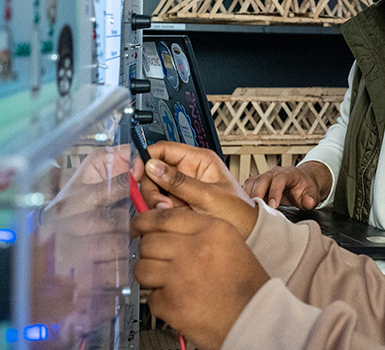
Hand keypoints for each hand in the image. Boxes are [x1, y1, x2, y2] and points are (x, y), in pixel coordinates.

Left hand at [132, 207, 267, 349]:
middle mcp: (195, 249)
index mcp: (212, 230)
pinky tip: (178, 299)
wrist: (255, 318)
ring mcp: (180, 277)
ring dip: (150, 275)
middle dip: (149, 252)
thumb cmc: (246, 284)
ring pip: (142, 268)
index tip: (137, 226)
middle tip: (158, 260)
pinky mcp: (171, 303)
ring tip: (167, 282)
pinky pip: (150, 297)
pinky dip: (160, 300)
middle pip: (148, 242)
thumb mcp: (230, 243)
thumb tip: (161, 225)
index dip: (144, 221)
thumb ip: (198, 231)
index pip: (164, 217)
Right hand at [138, 142, 257, 237]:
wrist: (247, 234)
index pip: (163, 149)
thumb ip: (180, 182)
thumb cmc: (238, 213)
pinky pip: (159, 204)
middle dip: (152, 188)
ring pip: (153, 189)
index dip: (146, 158)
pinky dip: (160, 212)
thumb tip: (152, 166)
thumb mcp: (208, 196)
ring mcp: (181, 188)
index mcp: (199, 160)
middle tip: (162, 204)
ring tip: (172, 212)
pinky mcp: (178, 204)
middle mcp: (188, 171)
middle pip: (153, 171)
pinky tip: (172, 217)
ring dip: (156, 202)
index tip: (136, 173)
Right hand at [243, 161, 331, 209]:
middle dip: (258, 194)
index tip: (273, 205)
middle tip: (257, 209)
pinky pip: (247, 187)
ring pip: (252, 182)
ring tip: (248, 210)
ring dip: (248, 195)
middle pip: (262, 179)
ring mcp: (265, 177)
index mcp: (288, 173)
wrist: (302, 182)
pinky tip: (245, 207)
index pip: (279, 179)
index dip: (275, 191)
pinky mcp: (258, 184)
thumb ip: (311, 198)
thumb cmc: (305, 188)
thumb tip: (308, 202)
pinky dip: (244, 196)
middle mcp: (274, 173)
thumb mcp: (313, 193)